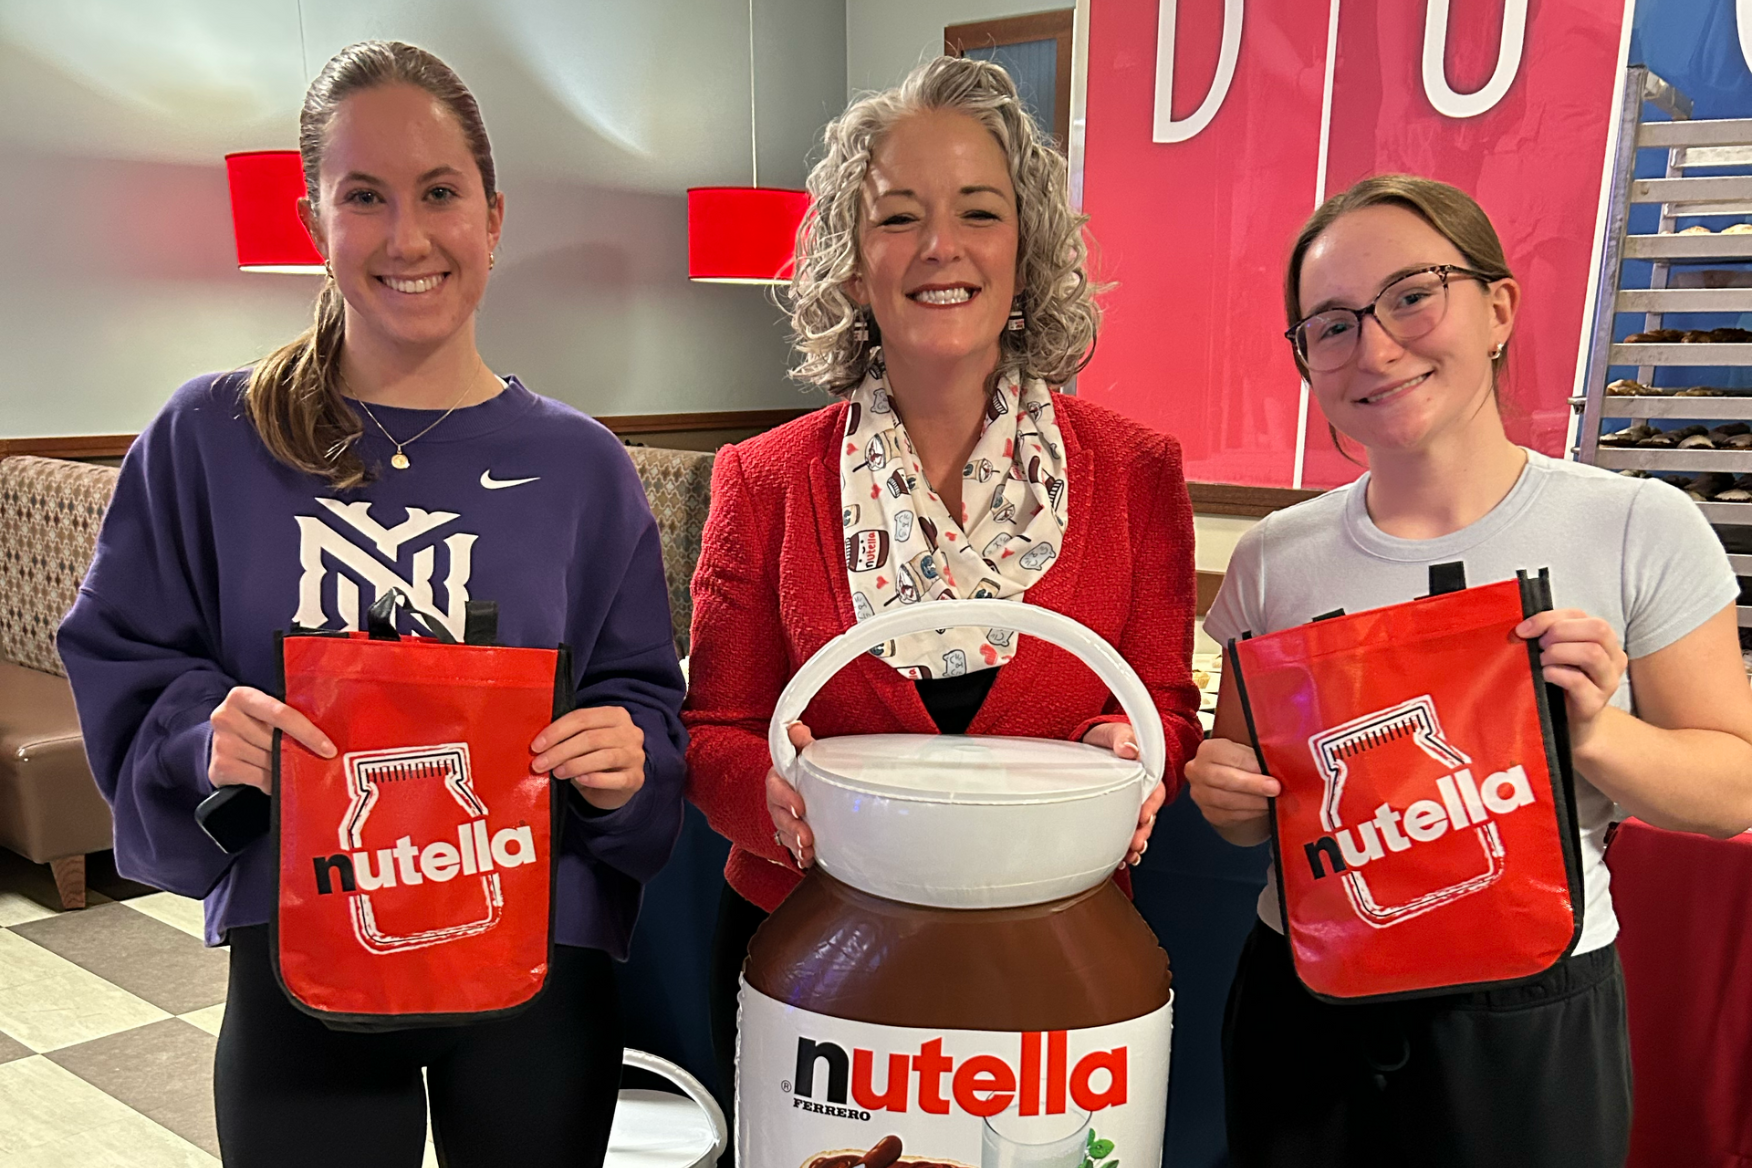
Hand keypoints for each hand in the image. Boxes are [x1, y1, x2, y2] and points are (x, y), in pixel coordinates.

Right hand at [209, 686, 334, 793]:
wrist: (218, 744)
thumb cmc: (254, 725)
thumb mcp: (265, 712)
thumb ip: (287, 715)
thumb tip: (327, 737)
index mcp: (242, 696)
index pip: (281, 714)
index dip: (308, 732)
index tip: (329, 749)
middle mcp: (227, 717)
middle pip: (276, 740)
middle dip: (299, 752)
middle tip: (316, 759)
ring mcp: (222, 743)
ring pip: (269, 761)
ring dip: (285, 768)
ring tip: (289, 767)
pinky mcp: (221, 766)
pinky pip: (260, 778)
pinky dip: (273, 782)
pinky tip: (274, 779)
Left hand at [533, 707, 646, 811]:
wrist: (618, 785)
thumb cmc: (595, 758)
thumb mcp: (584, 742)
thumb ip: (569, 738)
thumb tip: (539, 745)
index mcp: (615, 715)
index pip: (582, 717)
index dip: (556, 731)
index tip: (536, 746)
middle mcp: (630, 732)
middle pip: (591, 738)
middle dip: (561, 751)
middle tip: (539, 764)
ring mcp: (636, 755)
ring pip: (604, 757)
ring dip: (575, 765)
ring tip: (556, 773)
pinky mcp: (637, 778)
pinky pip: (616, 779)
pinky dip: (596, 779)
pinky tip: (579, 781)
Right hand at [767, 723, 814, 867]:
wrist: (799, 792)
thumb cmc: (801, 773)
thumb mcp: (802, 756)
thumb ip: (801, 744)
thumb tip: (798, 728)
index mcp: (778, 781)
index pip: (776, 789)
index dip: (786, 798)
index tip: (801, 807)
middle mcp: (776, 803)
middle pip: (780, 816)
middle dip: (793, 828)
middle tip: (807, 837)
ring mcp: (782, 822)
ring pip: (784, 835)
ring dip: (796, 845)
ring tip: (809, 852)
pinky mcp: (791, 837)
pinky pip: (791, 850)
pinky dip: (799, 857)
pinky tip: (808, 861)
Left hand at [1083, 723, 1158, 864]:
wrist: (1090, 743)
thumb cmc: (1107, 738)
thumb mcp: (1114, 733)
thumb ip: (1121, 738)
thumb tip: (1128, 748)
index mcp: (1145, 774)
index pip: (1154, 792)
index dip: (1150, 806)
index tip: (1143, 816)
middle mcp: (1140, 792)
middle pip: (1147, 816)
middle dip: (1143, 833)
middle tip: (1135, 843)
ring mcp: (1128, 805)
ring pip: (1137, 829)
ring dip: (1134, 844)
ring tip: (1129, 856)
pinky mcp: (1114, 813)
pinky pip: (1122, 833)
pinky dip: (1122, 848)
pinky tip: (1119, 859)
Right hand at [1185, 736, 1277, 839]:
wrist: (1232, 782)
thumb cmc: (1244, 763)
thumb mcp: (1247, 751)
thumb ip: (1258, 754)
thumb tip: (1277, 762)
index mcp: (1208, 750)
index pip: (1228, 756)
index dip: (1251, 764)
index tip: (1270, 771)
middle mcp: (1197, 771)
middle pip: (1224, 780)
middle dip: (1252, 785)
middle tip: (1275, 788)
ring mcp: (1200, 794)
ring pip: (1227, 801)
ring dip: (1254, 802)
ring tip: (1272, 800)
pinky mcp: (1209, 813)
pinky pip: (1230, 816)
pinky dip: (1250, 813)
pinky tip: (1263, 809)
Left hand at [1516, 609, 1627, 751]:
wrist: (1572, 725)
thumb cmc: (1561, 684)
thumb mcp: (1556, 654)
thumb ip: (1546, 637)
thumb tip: (1520, 630)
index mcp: (1603, 640)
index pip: (1580, 615)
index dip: (1548, 618)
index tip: (1523, 629)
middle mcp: (1613, 658)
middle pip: (1598, 629)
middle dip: (1559, 632)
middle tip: (1539, 647)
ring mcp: (1608, 682)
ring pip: (1592, 653)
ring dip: (1558, 652)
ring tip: (1541, 662)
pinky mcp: (1596, 703)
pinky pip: (1578, 681)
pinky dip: (1556, 673)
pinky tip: (1545, 676)